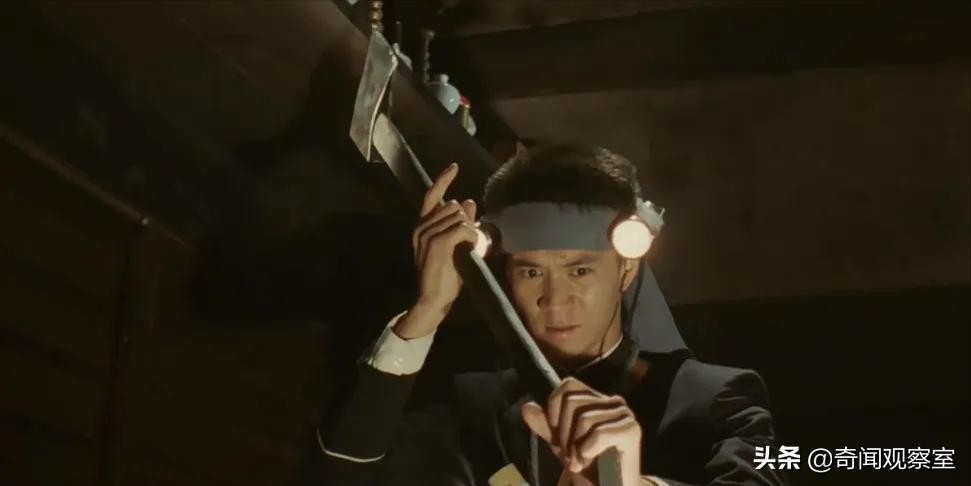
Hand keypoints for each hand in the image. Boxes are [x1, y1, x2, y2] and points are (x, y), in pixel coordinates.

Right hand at [395, 163, 477, 338]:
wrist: (433, 298)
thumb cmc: (446, 274)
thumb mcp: (454, 245)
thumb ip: (460, 223)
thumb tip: (468, 201)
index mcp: (423, 226)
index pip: (432, 195)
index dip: (444, 179)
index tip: (454, 166)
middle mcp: (421, 227)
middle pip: (453, 206)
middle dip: (467, 220)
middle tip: (473, 239)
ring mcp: (427, 234)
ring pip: (459, 217)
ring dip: (471, 231)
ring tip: (472, 248)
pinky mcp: (437, 243)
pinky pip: (462, 229)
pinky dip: (471, 237)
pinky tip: (471, 248)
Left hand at [522, 377, 642, 485]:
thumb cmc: (590, 467)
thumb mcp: (561, 445)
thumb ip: (545, 425)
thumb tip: (527, 407)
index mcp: (596, 400)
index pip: (567, 386)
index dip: (554, 412)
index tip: (558, 439)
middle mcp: (613, 401)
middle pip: (571, 401)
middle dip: (563, 433)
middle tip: (569, 456)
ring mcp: (624, 414)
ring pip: (584, 418)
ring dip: (574, 447)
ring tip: (579, 462)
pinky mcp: (631, 430)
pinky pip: (599, 432)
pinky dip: (588, 450)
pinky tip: (589, 461)